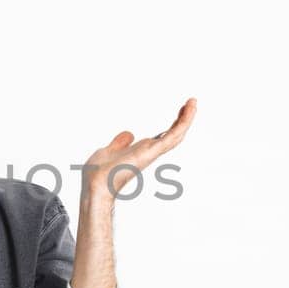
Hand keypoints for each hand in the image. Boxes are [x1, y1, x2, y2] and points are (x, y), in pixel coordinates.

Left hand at [82, 97, 196, 198]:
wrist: (95, 185)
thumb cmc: (98, 174)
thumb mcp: (109, 151)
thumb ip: (120, 143)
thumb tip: (129, 134)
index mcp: (141, 151)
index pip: (163, 136)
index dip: (173, 124)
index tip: (181, 109)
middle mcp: (149, 152)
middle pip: (173, 134)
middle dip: (183, 119)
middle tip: (192, 102)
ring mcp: (152, 152)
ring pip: (176, 135)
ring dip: (187, 119)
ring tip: (193, 102)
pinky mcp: (152, 152)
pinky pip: (172, 137)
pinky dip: (182, 123)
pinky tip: (188, 110)